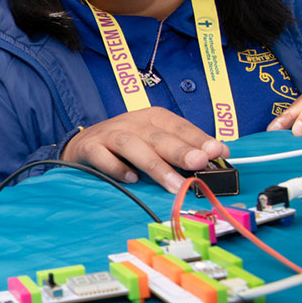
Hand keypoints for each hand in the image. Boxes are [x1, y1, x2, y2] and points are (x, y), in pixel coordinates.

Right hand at [61, 107, 228, 191]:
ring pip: (132, 145)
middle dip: (180, 150)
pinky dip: (117, 168)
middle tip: (199, 162)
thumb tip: (218, 156)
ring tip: (174, 184)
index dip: (198, 138)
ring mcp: (109, 134)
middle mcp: (132, 122)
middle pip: (158, 136)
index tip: (217, 152)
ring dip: (155, 165)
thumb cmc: (127, 146)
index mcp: (153, 118)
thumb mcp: (156, 142)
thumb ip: (183, 149)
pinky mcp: (89, 147)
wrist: (82, 145)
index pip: (179, 126)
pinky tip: (132, 179)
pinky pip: (102, 157)